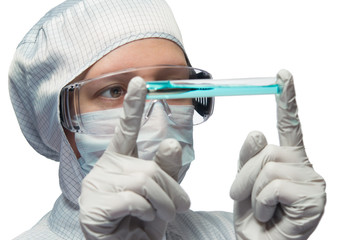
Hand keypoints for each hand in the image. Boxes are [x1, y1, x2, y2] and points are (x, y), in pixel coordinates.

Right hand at [78, 77, 189, 239]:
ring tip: (158, 216)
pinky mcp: (92, 206)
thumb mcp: (162, 195)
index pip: (126, 129)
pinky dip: (146, 212)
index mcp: (119, 161)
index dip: (133, 105)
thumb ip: (166, 169)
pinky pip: (133, 199)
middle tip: (176, 208)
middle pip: (149, 167)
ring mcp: (95, 186)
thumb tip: (172, 142)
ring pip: (144, 182)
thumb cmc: (143, 222)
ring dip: (162, 204)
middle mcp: (104, 168)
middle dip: (171, 191)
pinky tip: (138, 219)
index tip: (140, 81)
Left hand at [230, 70, 325, 239]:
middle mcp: (305, 165)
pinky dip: (264, 204)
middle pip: (266, 150)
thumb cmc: (255, 216)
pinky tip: (272, 215)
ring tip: (262, 209)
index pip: (288, 124)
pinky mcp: (314, 197)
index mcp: (288, 158)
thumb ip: (249, 157)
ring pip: (268, 169)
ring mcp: (313, 180)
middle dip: (245, 176)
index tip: (283, 75)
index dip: (286, 99)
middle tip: (244, 197)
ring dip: (253, 193)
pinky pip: (274, 187)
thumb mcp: (244, 182)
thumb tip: (257, 131)